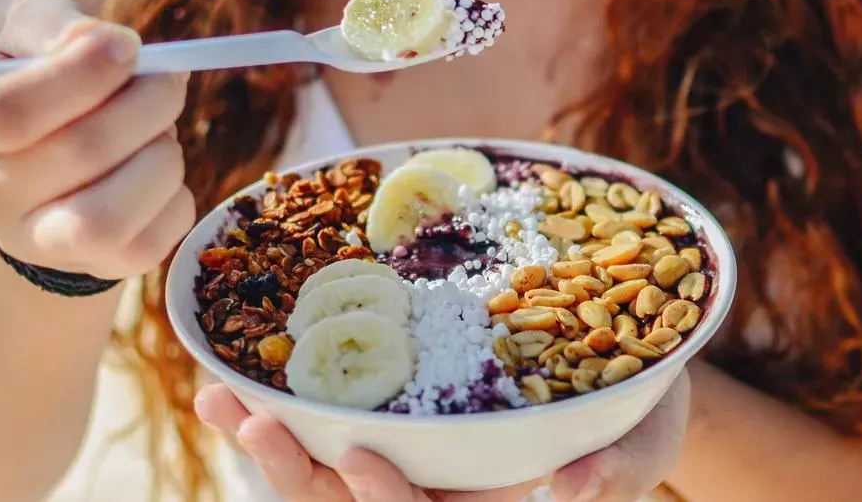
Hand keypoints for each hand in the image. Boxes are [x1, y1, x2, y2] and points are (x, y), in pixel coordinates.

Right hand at [0, 0, 192, 279]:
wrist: (54, 160)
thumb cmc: (44, 84)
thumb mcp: (33, 36)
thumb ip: (55, 25)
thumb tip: (100, 42)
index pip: (5, 111)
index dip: (83, 73)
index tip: (128, 45)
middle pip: (78, 151)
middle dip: (147, 103)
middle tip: (168, 80)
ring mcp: (33, 241)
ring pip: (105, 218)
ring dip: (160, 158)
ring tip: (160, 132)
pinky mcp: (94, 268)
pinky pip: (152, 242)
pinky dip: (175, 197)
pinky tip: (157, 170)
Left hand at [194, 371, 689, 501]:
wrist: (622, 371)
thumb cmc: (640, 411)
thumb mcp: (643, 440)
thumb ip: (615, 472)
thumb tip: (567, 493)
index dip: (385, 501)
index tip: (359, 458)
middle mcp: (438, 493)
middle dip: (299, 474)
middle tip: (253, 421)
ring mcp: (412, 460)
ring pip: (326, 472)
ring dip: (271, 442)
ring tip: (219, 397)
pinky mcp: (398, 418)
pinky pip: (329, 423)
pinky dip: (281, 405)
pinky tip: (232, 377)